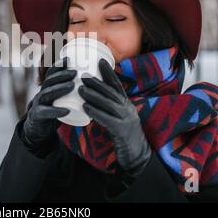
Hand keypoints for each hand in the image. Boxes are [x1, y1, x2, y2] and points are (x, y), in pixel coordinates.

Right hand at [22, 57, 75, 152]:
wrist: (37, 131)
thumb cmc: (54, 113)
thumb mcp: (61, 101)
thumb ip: (73, 92)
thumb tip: (94, 81)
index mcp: (47, 89)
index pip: (50, 74)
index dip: (58, 65)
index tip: (69, 58)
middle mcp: (41, 94)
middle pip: (49, 81)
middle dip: (61, 75)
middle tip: (75, 72)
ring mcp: (37, 105)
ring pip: (46, 94)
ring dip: (59, 88)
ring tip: (72, 86)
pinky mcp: (36, 117)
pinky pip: (45, 112)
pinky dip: (56, 111)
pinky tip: (66, 110)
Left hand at [78, 58, 151, 177]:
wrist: (137, 156)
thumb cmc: (124, 137)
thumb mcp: (118, 118)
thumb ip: (108, 109)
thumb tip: (92, 98)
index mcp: (126, 105)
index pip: (117, 86)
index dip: (109, 73)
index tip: (100, 61)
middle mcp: (128, 109)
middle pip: (111, 92)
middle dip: (97, 82)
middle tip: (82, 75)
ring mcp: (126, 120)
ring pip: (109, 104)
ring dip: (93, 95)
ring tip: (80, 89)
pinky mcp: (122, 132)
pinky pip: (108, 120)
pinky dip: (96, 112)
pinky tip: (85, 108)